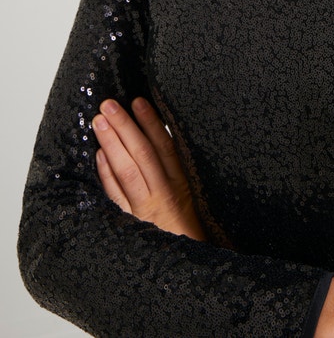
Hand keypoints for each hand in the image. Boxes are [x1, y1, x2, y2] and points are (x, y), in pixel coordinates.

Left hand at [93, 97, 205, 240]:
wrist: (186, 271)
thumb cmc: (190, 230)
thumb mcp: (194, 197)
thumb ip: (178, 171)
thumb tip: (162, 137)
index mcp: (182, 185)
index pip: (165, 147)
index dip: (151, 123)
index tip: (138, 102)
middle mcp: (163, 195)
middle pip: (142, 154)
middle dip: (125, 126)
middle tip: (109, 105)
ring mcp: (144, 210)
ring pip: (127, 172)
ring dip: (112, 144)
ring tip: (99, 121)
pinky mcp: (130, 225)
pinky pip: (116, 197)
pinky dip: (107, 175)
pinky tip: (99, 156)